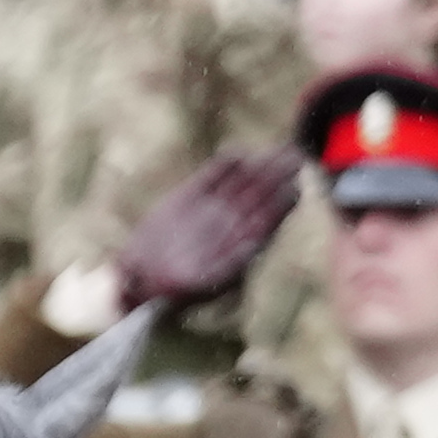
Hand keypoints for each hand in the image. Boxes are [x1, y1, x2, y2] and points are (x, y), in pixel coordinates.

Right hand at [109, 150, 300, 316]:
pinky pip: (213, 176)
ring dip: (260, 165)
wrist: (142, 277)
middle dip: (279, 176)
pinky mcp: (190, 196)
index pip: (270, 218)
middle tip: (296, 155)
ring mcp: (214, 208)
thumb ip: (231, 263)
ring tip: (278, 149)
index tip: (296, 185)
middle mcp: (233, 223)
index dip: (284, 201)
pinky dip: (224, 164)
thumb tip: (257, 244)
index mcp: (244, 244)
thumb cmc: (178, 288)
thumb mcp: (207, 281)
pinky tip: (236, 152)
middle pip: (262, 194)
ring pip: (243, 182)